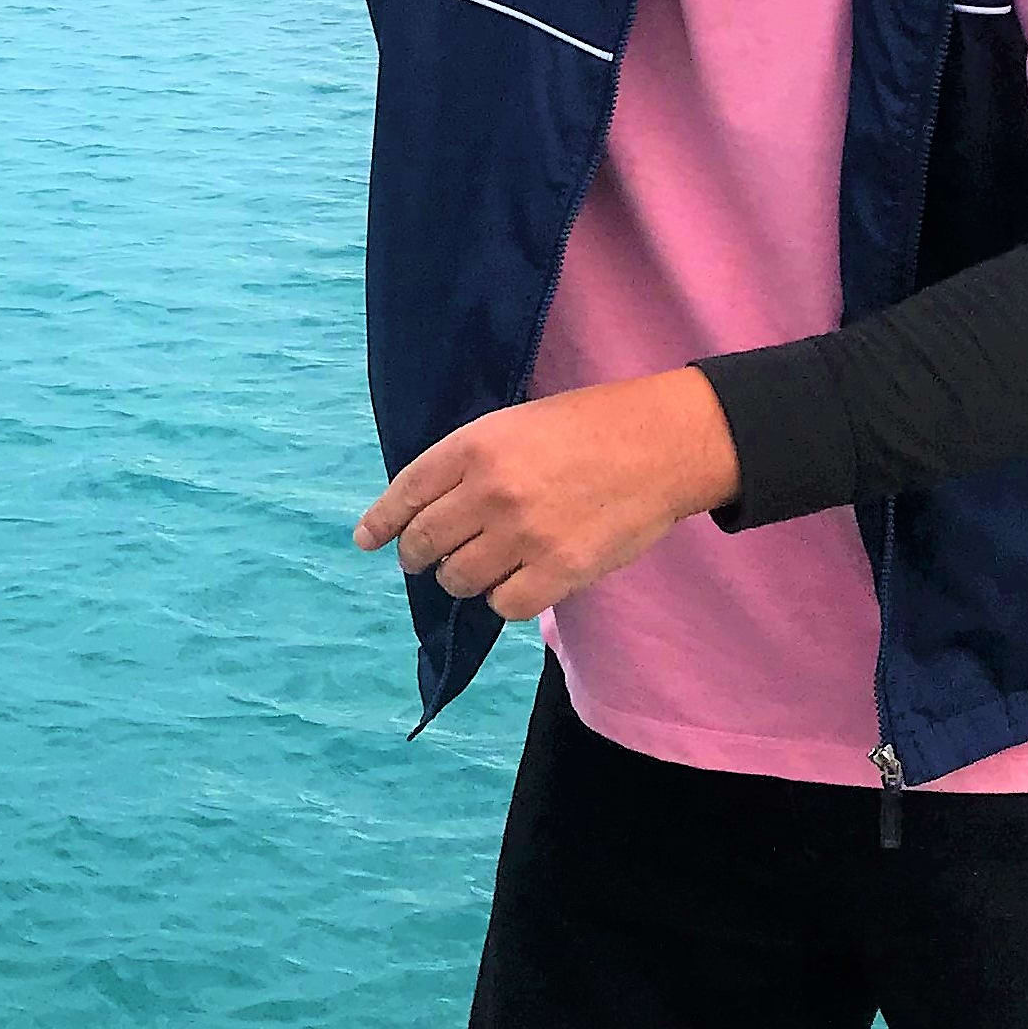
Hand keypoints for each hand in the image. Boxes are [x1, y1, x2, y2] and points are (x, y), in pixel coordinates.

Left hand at [352, 368, 740, 620]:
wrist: (660, 444)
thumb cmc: (587, 426)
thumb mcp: (513, 424)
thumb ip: (468, 462)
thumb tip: (426, 506)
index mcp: (474, 446)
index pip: (406, 493)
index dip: (382, 522)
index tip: (368, 539)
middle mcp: (490, 491)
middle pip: (425, 542)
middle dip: (416, 555)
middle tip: (424, 560)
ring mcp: (523, 534)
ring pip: (459, 579)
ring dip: (460, 578)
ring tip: (475, 568)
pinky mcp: (560, 571)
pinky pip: (505, 604)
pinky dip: (503, 598)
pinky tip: (514, 583)